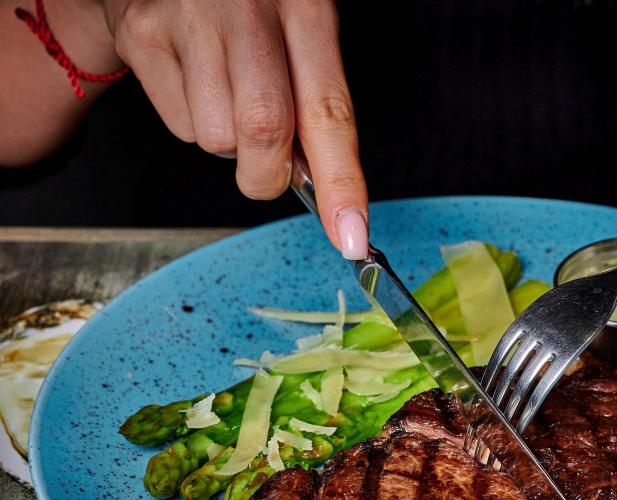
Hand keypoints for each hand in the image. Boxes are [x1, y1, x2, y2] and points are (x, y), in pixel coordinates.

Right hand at [103, 0, 368, 257]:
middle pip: (264, 132)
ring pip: (216, 140)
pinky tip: (195, 80)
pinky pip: (180, 127)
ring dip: (228, 143)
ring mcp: (189, 18)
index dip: (343, 182)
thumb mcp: (301, 31)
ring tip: (226, 92)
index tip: (351, 237)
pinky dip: (193, 123)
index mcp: (305, 5)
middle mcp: (247, 6)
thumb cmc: (253, 8)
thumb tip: (320, 184)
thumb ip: (314, 99)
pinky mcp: (142, 34)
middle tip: (269, 165)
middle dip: (269, 173)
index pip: (329, 111)